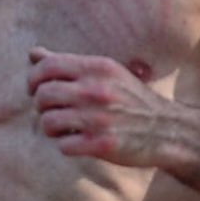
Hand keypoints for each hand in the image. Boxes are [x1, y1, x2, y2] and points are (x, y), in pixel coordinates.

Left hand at [27, 48, 177, 164]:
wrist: (166, 129)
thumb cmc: (130, 99)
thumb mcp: (105, 73)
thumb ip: (68, 64)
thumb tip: (33, 54)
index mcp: (97, 68)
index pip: (47, 66)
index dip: (33, 79)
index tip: (35, 90)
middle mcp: (97, 90)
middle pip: (43, 95)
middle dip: (41, 106)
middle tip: (51, 112)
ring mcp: (99, 118)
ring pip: (48, 122)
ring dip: (50, 129)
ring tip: (62, 129)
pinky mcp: (102, 144)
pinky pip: (64, 146)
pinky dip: (65, 145)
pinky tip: (77, 142)